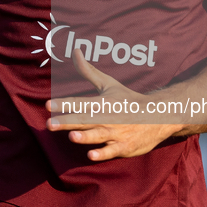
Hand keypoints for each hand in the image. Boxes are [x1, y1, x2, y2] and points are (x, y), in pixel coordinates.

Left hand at [46, 51, 181, 161]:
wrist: (159, 115)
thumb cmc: (128, 100)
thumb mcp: (109, 84)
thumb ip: (88, 71)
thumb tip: (75, 51)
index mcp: (103, 102)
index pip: (79, 103)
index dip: (63, 104)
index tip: (47, 105)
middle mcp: (108, 117)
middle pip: (85, 120)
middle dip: (67, 122)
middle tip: (50, 124)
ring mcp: (116, 133)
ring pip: (99, 135)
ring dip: (86, 136)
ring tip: (72, 136)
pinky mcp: (124, 146)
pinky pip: (112, 151)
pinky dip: (103, 153)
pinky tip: (91, 155)